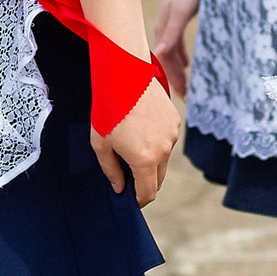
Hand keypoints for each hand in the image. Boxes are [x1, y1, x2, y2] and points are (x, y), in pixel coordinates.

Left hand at [90, 78, 179, 206]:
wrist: (124, 75)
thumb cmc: (108, 111)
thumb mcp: (101, 145)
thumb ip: (111, 171)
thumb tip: (120, 188)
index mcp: (145, 160)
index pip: (148, 193)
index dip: (138, 200)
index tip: (130, 198)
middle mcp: (164, 150)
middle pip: (158, 179)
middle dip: (144, 181)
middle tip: (126, 172)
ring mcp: (172, 134)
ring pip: (163, 158)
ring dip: (151, 159)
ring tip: (131, 142)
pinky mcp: (175, 120)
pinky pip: (167, 139)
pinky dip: (156, 141)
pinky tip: (140, 126)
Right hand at [149, 0, 201, 95]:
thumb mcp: (181, 13)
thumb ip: (172, 34)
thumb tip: (158, 53)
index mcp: (163, 30)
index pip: (165, 61)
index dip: (172, 78)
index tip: (182, 95)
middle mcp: (163, 29)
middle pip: (167, 60)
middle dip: (174, 78)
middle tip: (186, 96)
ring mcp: (170, 24)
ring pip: (171, 53)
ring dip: (177, 69)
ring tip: (186, 85)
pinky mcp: (178, 18)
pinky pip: (177, 44)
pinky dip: (181, 56)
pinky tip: (188, 63)